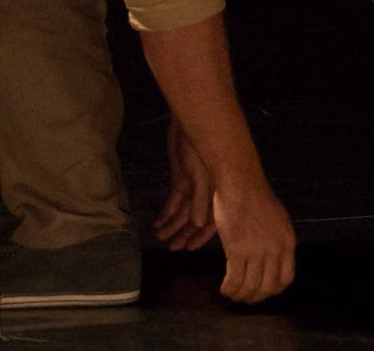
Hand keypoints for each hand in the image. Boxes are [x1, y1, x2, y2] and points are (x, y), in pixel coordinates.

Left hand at [155, 118, 219, 249]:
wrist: (190, 124)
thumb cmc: (199, 148)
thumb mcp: (201, 174)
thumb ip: (201, 199)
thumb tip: (197, 224)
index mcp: (216, 196)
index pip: (210, 222)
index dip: (200, 237)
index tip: (189, 249)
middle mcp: (206, 196)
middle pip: (193, 220)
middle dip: (183, 234)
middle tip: (171, 248)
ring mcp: (193, 188)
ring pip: (182, 213)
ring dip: (172, 225)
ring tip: (160, 238)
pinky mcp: (181, 180)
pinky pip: (174, 201)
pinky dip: (166, 212)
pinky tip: (157, 223)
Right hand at [208, 174, 297, 304]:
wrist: (239, 181)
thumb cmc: (252, 193)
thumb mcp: (276, 216)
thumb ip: (276, 236)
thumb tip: (272, 251)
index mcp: (287, 242)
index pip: (285, 278)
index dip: (273, 290)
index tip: (263, 292)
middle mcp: (275, 250)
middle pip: (268, 286)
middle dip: (256, 297)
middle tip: (246, 299)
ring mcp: (257, 251)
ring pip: (251, 286)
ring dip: (241, 295)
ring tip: (232, 295)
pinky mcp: (237, 250)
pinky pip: (235, 279)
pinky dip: (229, 288)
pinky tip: (224, 289)